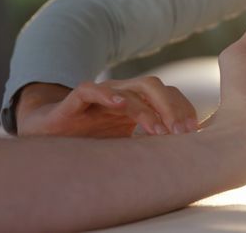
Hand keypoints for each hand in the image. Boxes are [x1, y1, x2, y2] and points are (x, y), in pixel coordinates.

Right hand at [16, 78, 197, 137]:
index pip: (169, 95)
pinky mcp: (77, 99)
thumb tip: (184, 158)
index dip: (183, 109)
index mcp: (140, 100)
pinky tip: (120, 104)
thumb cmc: (94, 138)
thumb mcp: (128, 143)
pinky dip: (107, 94)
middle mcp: (124, 93)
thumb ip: (152, 143)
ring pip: (130, 90)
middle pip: (154, 87)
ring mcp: (102, 94)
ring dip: (147, 109)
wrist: (51, 132)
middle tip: (182, 132)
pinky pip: (92, 90)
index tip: (194, 131)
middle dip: (172, 108)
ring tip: (158, 130)